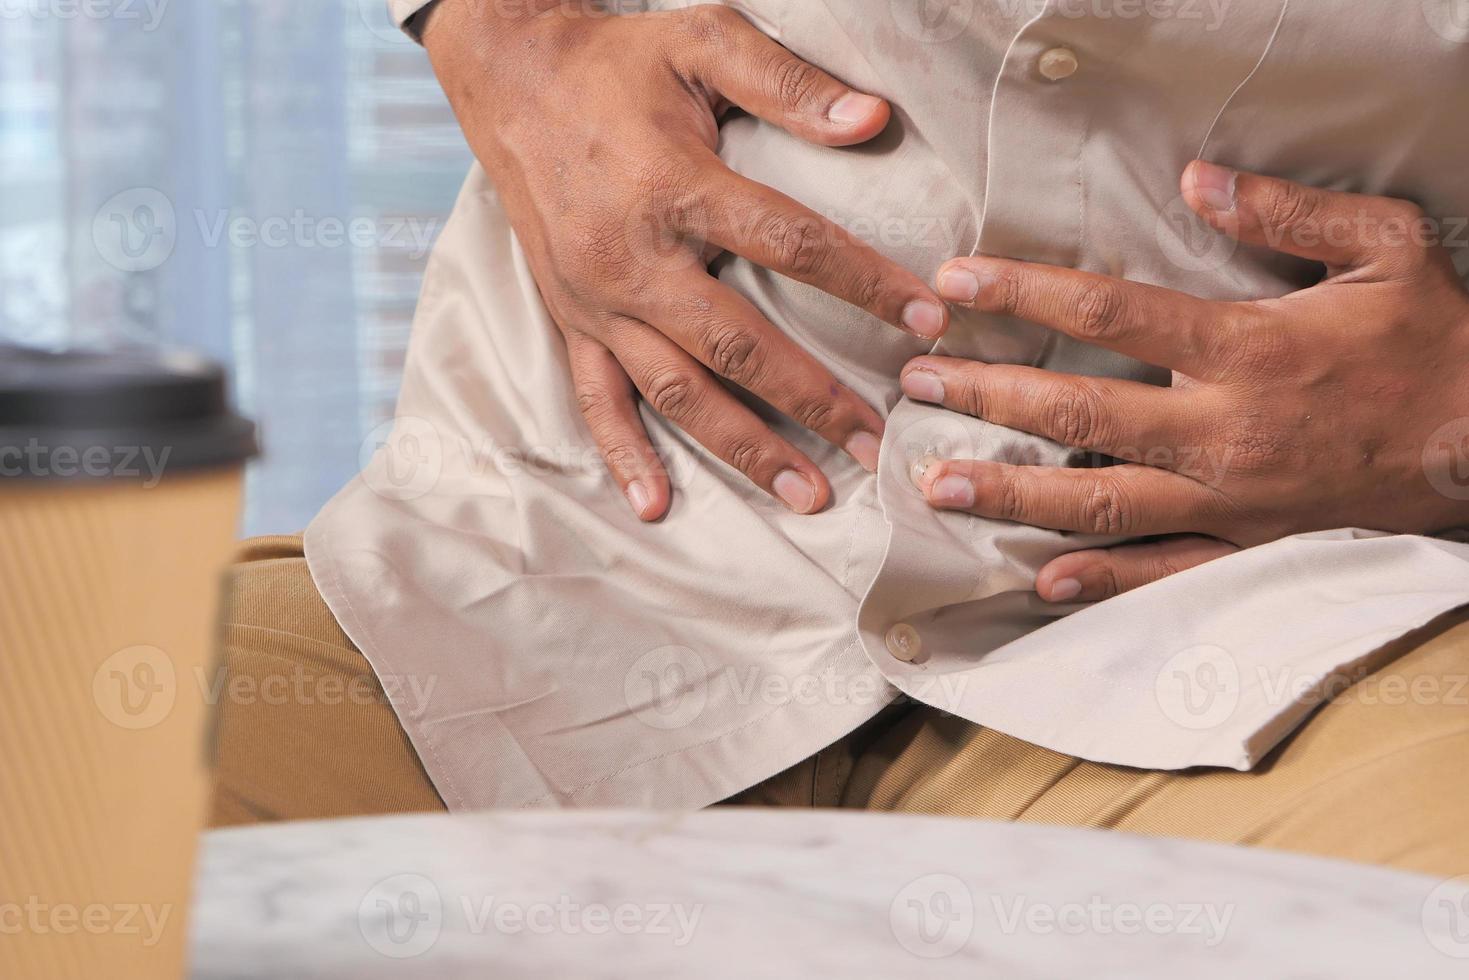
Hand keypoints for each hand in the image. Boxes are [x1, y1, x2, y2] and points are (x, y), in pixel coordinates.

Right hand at [423, 1, 947, 519]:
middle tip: (876, 444)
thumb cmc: (616, 61)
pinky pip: (595, 397)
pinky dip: (624, 454)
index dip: (864, 283)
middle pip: (736, 344)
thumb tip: (871, 120)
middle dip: (812, 400)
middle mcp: (632, 257)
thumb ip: (785, 81)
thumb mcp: (701, 40)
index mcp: (673, 186)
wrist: (509, 80)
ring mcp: (595, 299)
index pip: (789, 243)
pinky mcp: (568, 319)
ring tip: (806, 493)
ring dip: (742, 447)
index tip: (925, 322)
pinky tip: (658, 504)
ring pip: (675, 389)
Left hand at [901, 161, 1468, 601]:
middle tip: (916, 385)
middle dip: (987, 396)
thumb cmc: (1438, 342)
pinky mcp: (1251, 545)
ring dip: (1012, 494)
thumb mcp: (1386, 249)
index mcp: (1249, 349)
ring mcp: (1233, 498)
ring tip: (936, 485)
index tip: (956, 281)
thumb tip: (1200, 178)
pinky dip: (1101, 578)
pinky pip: (1164, 571)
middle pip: (1080, 414)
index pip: (1110, 315)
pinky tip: (1039, 580)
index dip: (1024, 293)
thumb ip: (1288, 213)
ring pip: (1102, 501)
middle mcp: (1225, 429)